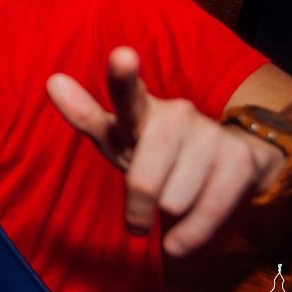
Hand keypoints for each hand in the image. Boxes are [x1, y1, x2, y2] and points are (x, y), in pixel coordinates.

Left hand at [46, 47, 282, 255]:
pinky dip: (191, 235)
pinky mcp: (239, 159)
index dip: (124, 76)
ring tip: (178, 199)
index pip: (127, 94)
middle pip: (143, 182)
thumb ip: (86, 115)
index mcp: (139, 110)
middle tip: (138, 217)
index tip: (121, 56)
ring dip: (170, 216)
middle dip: (138, 210)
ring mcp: (211, 134)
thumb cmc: (155, 154)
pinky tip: (188, 232)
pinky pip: (206, 213)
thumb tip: (52, 79)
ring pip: (172, 202)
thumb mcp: (119, 140)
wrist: (227, 167)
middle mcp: (177, 114)